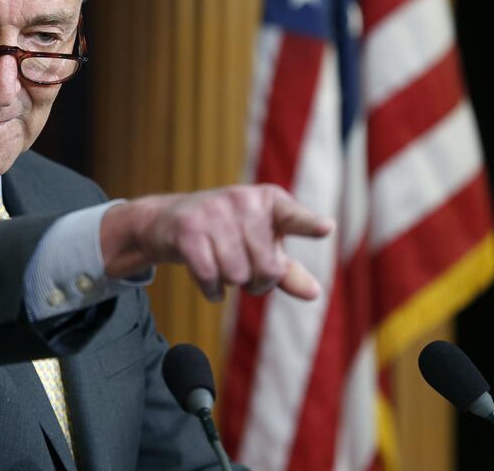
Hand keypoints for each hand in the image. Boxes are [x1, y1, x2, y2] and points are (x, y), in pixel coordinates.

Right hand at [100, 184, 333, 301]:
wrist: (167, 221)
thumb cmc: (225, 234)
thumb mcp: (259, 246)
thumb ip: (287, 270)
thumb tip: (314, 294)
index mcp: (269, 200)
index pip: (294, 217)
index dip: (309, 225)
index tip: (326, 228)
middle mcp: (243, 200)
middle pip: (267, 269)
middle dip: (257, 282)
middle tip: (244, 271)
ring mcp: (214, 212)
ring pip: (237, 276)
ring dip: (230, 284)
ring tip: (222, 266)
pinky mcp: (188, 229)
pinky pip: (210, 277)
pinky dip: (212, 290)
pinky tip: (210, 285)